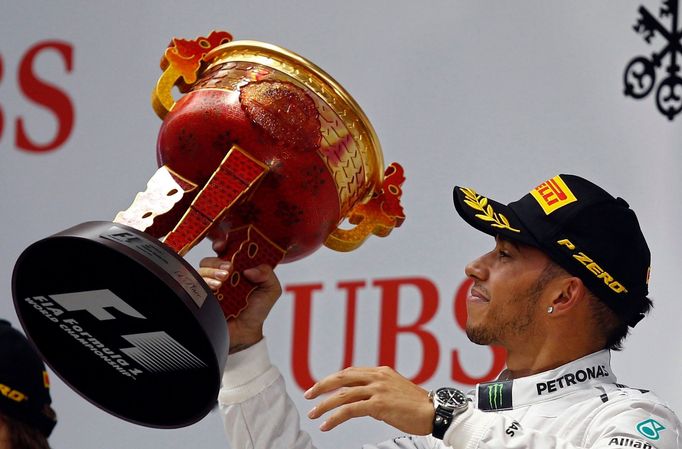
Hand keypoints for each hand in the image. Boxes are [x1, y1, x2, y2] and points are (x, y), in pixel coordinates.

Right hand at [198, 235, 281, 353]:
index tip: (223, 244)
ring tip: (223, 282)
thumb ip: (268, 275)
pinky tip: (214, 289)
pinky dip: (205, 284)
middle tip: (228, 269)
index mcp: (238, 268)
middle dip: (217, 261)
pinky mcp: (201, 296)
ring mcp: (211, 285)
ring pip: (201, 270)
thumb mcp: (270, 290)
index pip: (226, 250)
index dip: (223, 244)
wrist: (245, 333)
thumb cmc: (256, 310)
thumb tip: (251, 269)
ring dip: (211, 272)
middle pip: (210, 259)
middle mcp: (222, 274)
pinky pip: (195, 285)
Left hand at [304, 366, 434, 434]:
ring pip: (343, 394)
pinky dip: (335, 417)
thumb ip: (378, 390)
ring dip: (325, 405)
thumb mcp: (395, 389)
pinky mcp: (379, 405)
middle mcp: (377, 377)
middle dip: (322, 386)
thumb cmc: (417, 405)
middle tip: (309, 395)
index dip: (333, 379)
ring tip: (314, 414)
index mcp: (381, 372)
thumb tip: (363, 399)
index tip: (321, 386)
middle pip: (342, 378)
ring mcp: (378, 390)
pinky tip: (327, 424)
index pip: (350, 372)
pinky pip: (350, 410)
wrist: (435, 412)